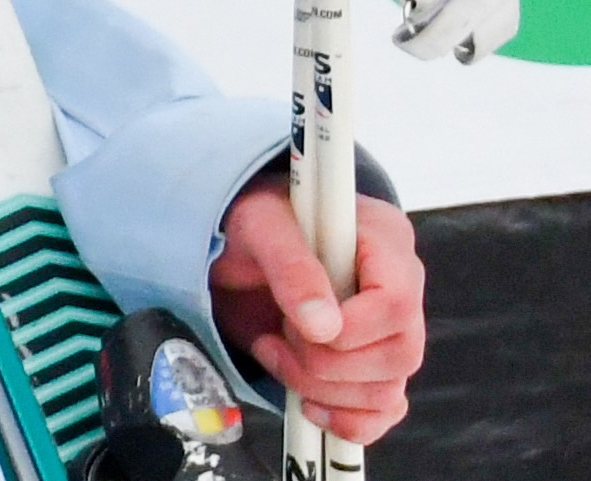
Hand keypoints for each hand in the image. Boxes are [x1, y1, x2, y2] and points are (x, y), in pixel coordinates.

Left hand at [213, 178, 425, 443]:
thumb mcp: (260, 225)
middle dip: (326, 363)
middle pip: (399, 356)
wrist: (241, 243)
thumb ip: (291, 267)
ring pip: (389, 391)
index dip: (348, 330)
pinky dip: (345, 420)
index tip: (295, 323)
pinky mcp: (375, 365)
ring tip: (275, 351)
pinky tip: (306, 402)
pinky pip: (383, 413)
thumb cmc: (258, 221)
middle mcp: (402, 289)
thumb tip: (321, 328)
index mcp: (387, 242)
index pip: (397, 306)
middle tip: (278, 337)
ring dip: (322, 388)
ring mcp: (394, 332)